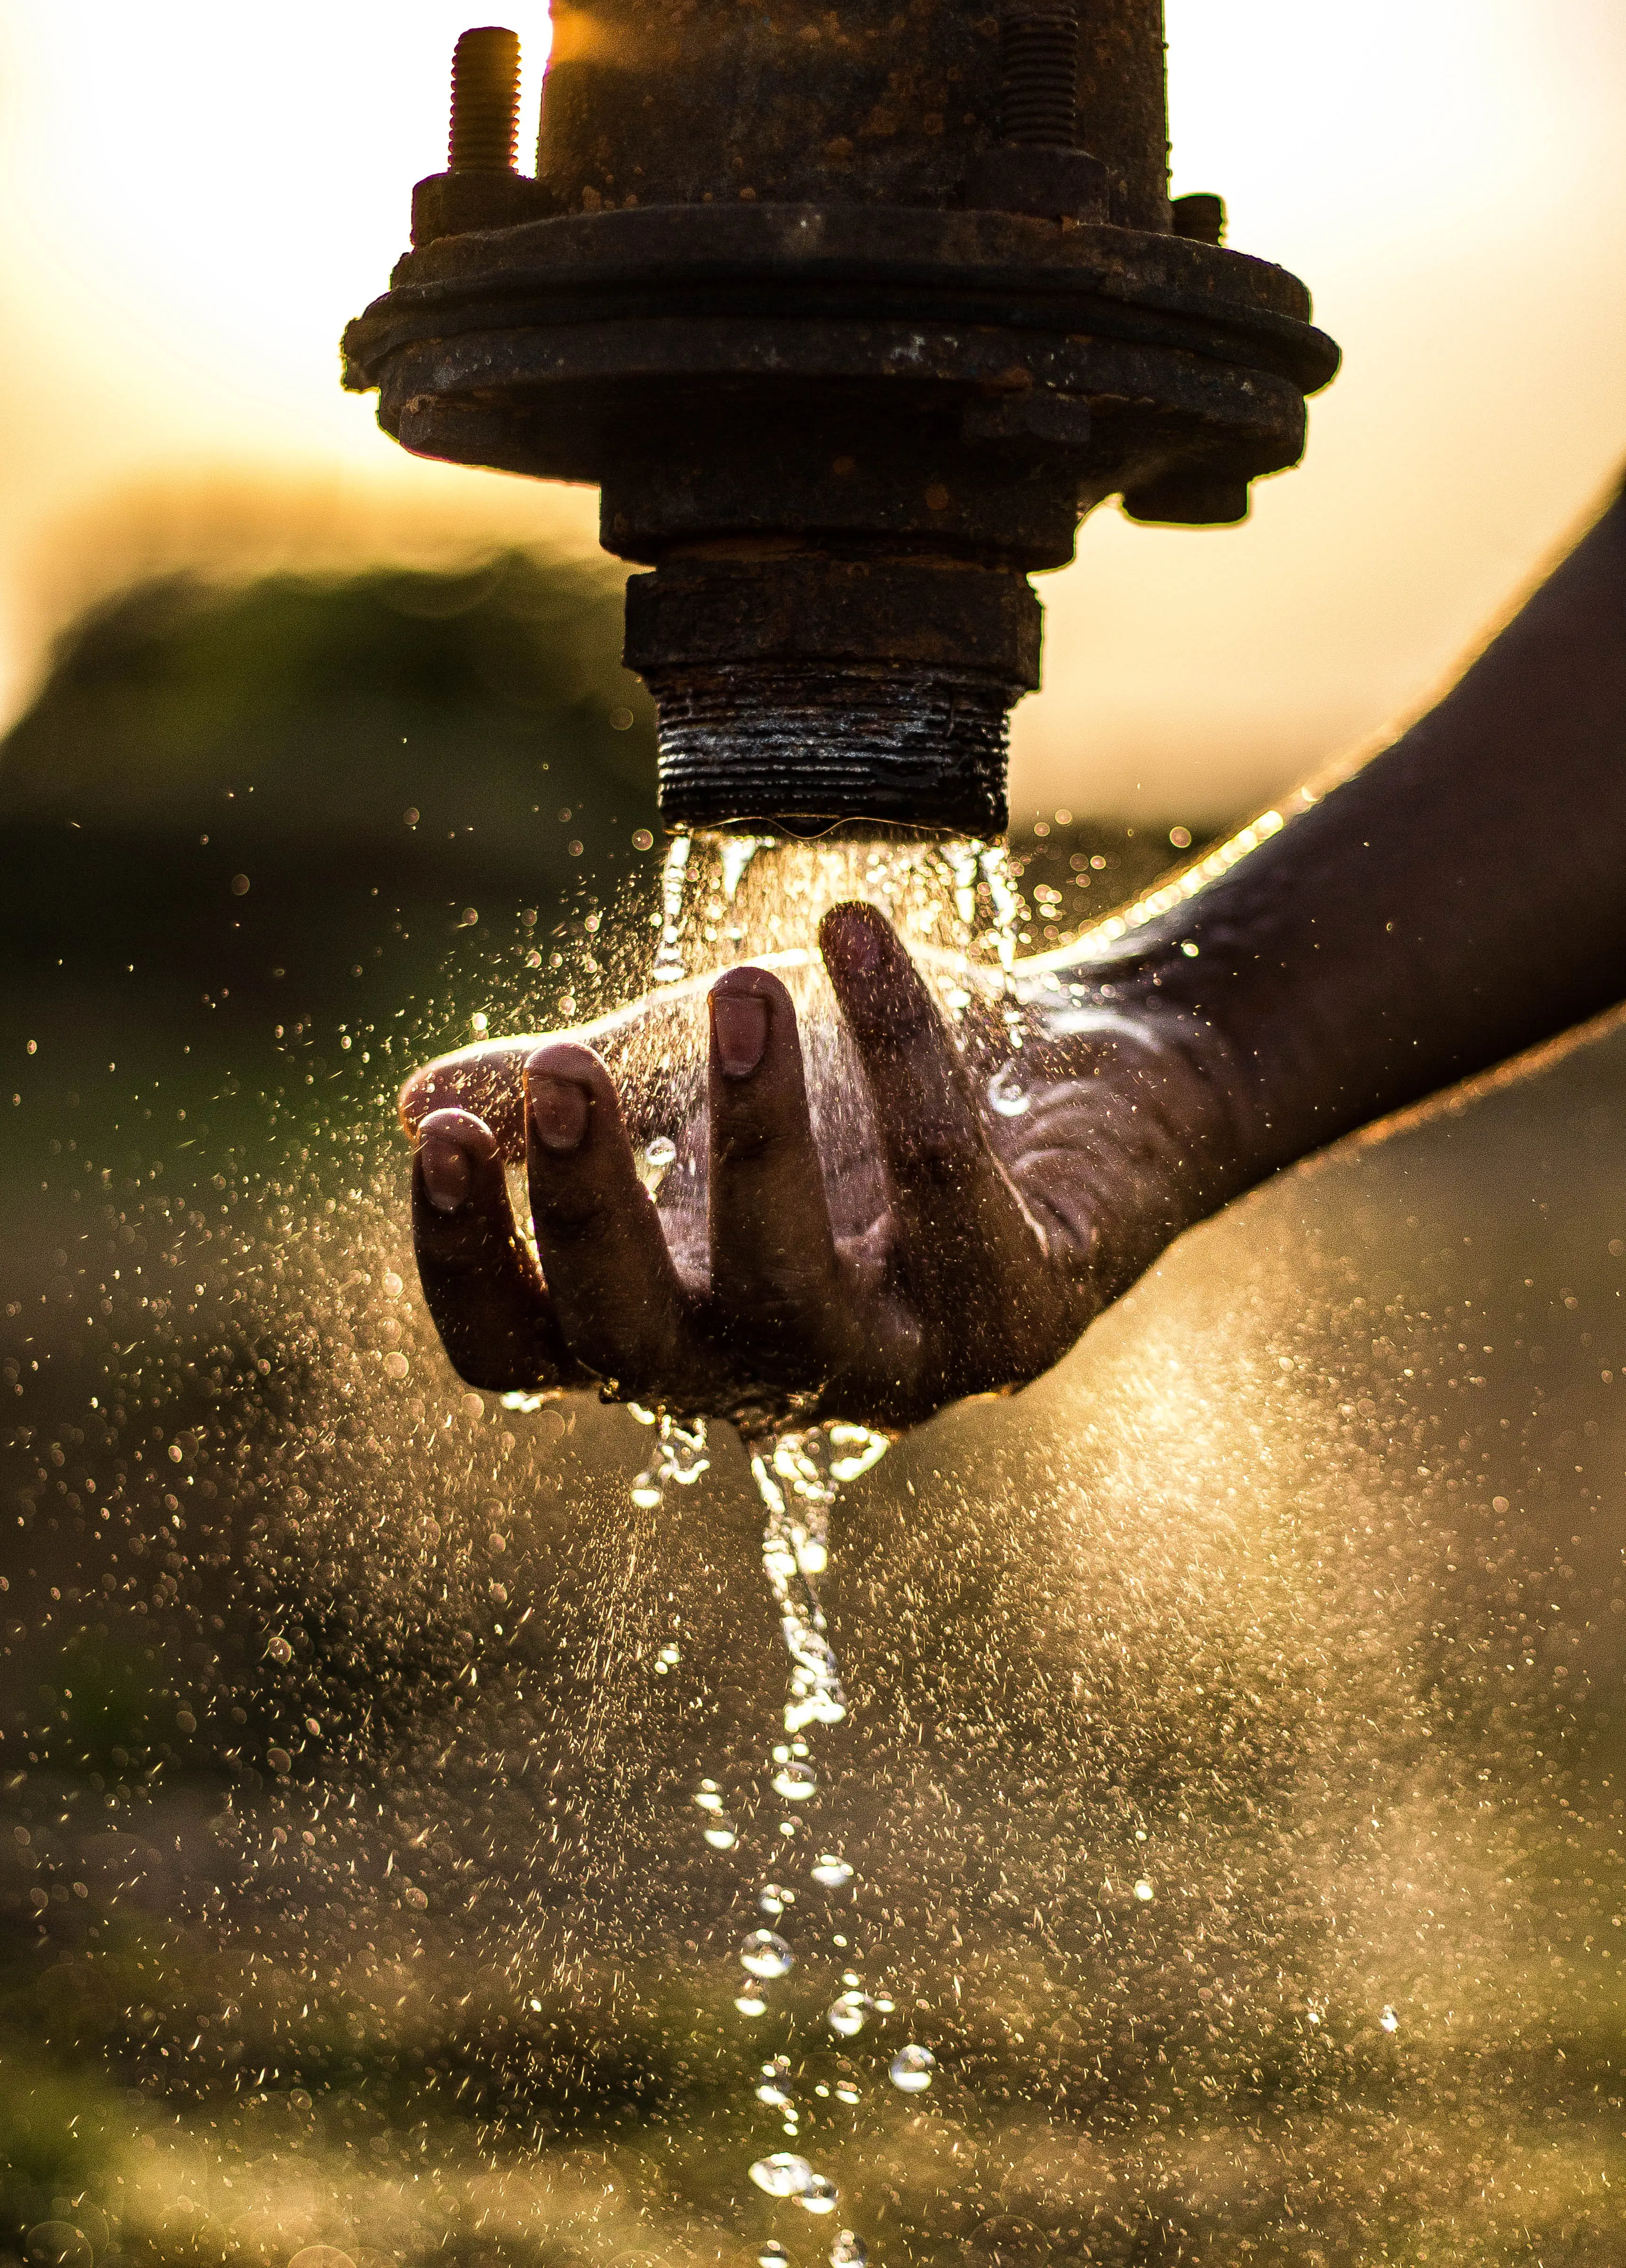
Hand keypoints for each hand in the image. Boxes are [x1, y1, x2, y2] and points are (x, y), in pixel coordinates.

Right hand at [397, 903, 1246, 1427]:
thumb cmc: (859, 1090)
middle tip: (568, 1064)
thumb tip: (414, 1101)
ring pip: (794, 1299)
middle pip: (639, 1347)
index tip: (449, 1133)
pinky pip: (947, 1190)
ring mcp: (898, 1365)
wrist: (1078, 1074)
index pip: (525, 1353)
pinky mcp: (1019, 1319)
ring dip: (757, 1137)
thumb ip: (567, 1100)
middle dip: (594, 1211)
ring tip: (743, 985)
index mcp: (667, 1323)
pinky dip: (903, 1052)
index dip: (470, 1265)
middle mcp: (767, 1373)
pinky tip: (860, 930)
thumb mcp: (690, 1080)